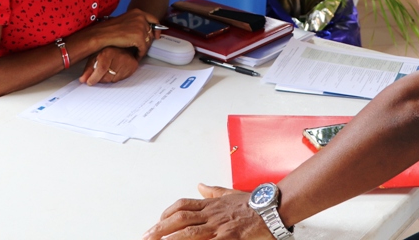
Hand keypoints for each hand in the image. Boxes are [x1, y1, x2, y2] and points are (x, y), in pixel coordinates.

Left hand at [79, 46, 138, 85]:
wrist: (123, 45)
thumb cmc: (107, 51)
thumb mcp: (95, 56)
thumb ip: (88, 69)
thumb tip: (82, 80)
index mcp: (109, 51)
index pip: (102, 68)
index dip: (94, 77)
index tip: (89, 82)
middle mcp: (120, 56)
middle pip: (107, 76)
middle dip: (100, 79)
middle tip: (98, 74)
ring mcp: (128, 61)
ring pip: (114, 79)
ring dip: (108, 78)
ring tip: (108, 69)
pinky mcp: (133, 66)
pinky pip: (121, 79)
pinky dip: (116, 77)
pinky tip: (115, 70)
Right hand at [82, 8, 159, 57]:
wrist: (102, 34)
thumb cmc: (110, 28)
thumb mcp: (125, 20)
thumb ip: (135, 22)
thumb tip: (144, 31)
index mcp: (138, 12)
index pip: (153, 19)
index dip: (157, 29)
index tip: (157, 35)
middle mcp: (141, 18)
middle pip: (150, 32)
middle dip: (147, 41)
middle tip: (142, 47)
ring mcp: (141, 27)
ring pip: (148, 42)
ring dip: (143, 48)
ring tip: (138, 52)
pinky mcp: (139, 38)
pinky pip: (143, 49)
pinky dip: (140, 54)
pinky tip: (136, 56)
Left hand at [143, 183, 273, 239]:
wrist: (272, 208)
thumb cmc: (253, 203)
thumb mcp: (231, 193)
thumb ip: (213, 191)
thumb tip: (200, 185)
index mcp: (211, 204)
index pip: (183, 205)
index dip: (167, 213)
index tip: (157, 221)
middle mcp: (212, 214)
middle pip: (180, 218)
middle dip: (161, 227)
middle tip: (146, 235)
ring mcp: (219, 226)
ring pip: (190, 231)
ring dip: (171, 237)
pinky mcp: (229, 238)